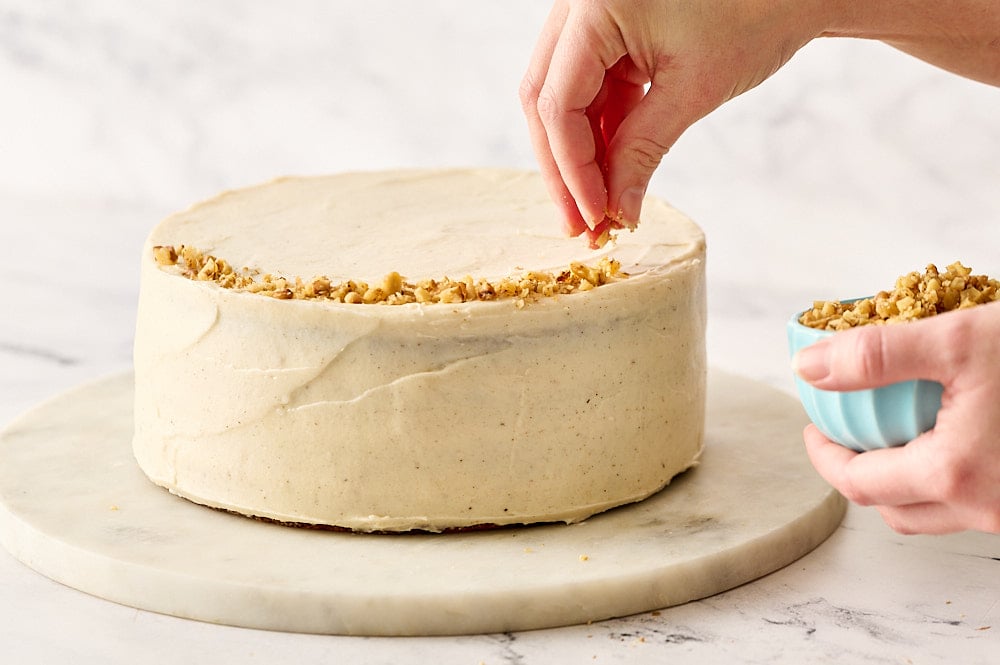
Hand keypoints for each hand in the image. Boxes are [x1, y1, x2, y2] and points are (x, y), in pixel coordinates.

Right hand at [520, 0, 824, 240]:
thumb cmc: (757, 13)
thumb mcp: (693, 89)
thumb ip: (642, 150)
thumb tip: (615, 211)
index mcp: (594, 6)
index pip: (558, 101)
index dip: (572, 167)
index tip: (593, 214)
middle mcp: (579, 6)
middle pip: (547, 101)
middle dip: (564, 168)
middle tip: (579, 225)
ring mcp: (591, 21)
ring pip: (564, 102)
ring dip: (581, 159)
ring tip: (599, 212)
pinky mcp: (610, 36)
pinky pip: (592, 95)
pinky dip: (602, 139)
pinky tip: (611, 180)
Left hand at [794, 301, 999, 533]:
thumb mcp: (960, 339)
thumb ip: (876, 355)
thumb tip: (808, 366)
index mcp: (957, 474)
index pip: (858, 484)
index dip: (824, 454)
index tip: (814, 424)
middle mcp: (988, 508)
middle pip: (892, 508)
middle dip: (857, 470)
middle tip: (845, 429)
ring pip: (934, 512)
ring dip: (901, 478)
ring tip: (891, 428)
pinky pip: (972, 503)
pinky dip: (944, 476)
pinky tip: (947, 431)